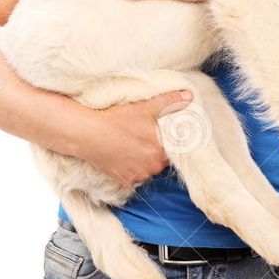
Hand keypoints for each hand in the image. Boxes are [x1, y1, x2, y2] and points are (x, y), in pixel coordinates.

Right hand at [75, 90, 193, 187]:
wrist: (89, 134)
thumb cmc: (118, 119)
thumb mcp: (145, 107)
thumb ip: (170, 102)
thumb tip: (189, 96)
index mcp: (162, 150)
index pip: (174, 149)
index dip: (167, 141)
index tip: (157, 134)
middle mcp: (153, 167)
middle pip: (161, 160)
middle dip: (156, 150)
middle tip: (143, 136)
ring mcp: (139, 176)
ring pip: (149, 168)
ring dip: (145, 160)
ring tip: (132, 145)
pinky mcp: (125, 182)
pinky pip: (135, 177)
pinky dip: (132, 168)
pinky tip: (124, 155)